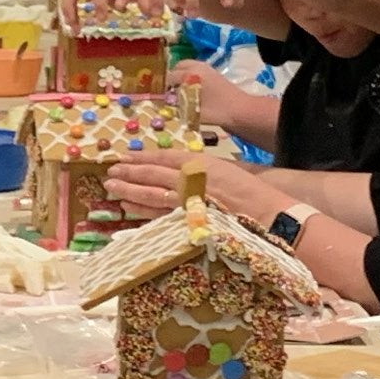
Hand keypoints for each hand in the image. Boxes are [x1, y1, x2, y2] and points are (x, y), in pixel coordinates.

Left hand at [103, 148, 288, 223]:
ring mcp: (188, 202)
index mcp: (201, 163)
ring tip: (112, 188)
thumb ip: (201, 170)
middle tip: (110, 171)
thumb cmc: (253, 194)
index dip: (142, 157)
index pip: (164, 157)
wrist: (270, 218)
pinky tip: (130, 210)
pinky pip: (159, 217)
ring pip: (151, 195)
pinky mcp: (188, 222)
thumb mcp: (227, 171)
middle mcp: (191, 179)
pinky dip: (143, 213)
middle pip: (152, 175)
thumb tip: (179, 171)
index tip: (125, 156)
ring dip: (129, 192)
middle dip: (129, 173)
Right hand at [170, 60, 243, 126]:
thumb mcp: (192, 111)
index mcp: (191, 73)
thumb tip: (166, 104)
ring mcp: (208, 70)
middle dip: (172, 78)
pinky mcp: (215, 76)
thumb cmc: (216, 112)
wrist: (241, 112)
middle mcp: (198, 67)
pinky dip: (190, 79)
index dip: (164, 87)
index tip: (160, 97)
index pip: (170, 76)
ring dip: (182, 77)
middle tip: (169, 92)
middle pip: (178, 67)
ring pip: (188, 68)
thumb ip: (177, 106)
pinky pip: (196, 72)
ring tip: (179, 93)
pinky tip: (191, 93)